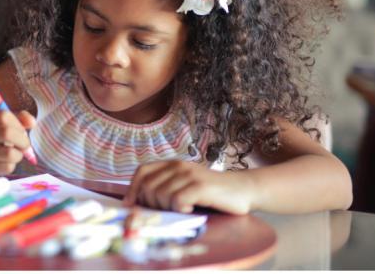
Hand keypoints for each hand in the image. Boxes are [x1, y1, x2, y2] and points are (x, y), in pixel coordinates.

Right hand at [0, 109, 35, 178]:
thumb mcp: (5, 124)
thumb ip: (21, 119)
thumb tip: (32, 122)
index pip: (4, 116)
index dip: (18, 124)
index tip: (21, 130)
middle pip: (7, 133)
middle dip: (23, 140)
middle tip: (25, 145)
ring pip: (9, 154)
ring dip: (19, 155)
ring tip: (16, 154)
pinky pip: (7, 167)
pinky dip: (12, 165)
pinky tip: (7, 162)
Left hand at [123, 160, 254, 214]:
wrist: (243, 190)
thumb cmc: (211, 194)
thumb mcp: (184, 185)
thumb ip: (164, 188)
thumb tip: (137, 204)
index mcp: (171, 164)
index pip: (142, 172)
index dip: (132, 189)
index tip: (131, 205)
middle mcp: (178, 166)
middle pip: (148, 187)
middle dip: (152, 204)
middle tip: (168, 211)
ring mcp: (190, 174)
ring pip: (161, 195)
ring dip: (168, 208)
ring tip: (183, 209)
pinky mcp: (201, 186)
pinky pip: (177, 200)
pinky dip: (180, 209)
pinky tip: (190, 209)